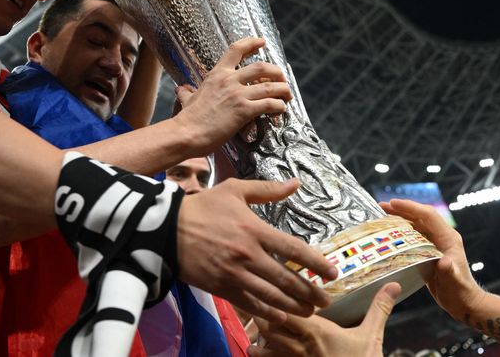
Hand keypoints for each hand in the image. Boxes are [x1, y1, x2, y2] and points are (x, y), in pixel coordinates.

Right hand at [173, 37, 291, 154]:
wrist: (186, 134)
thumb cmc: (187, 119)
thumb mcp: (187, 100)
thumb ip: (187, 93)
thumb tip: (181, 90)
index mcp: (217, 74)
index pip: (236, 49)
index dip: (251, 43)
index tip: (262, 42)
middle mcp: (229, 80)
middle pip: (262, 67)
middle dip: (277, 72)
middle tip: (282, 79)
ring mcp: (238, 95)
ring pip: (271, 86)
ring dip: (284, 90)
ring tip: (287, 96)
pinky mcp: (244, 111)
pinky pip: (270, 104)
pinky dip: (279, 106)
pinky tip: (281, 110)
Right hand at [176, 178, 336, 322]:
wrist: (166, 229)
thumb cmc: (203, 207)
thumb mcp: (234, 190)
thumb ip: (267, 189)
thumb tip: (295, 183)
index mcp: (254, 229)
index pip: (294, 249)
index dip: (317, 263)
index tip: (332, 273)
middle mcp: (248, 254)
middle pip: (287, 279)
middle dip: (311, 292)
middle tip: (326, 301)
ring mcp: (234, 274)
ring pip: (271, 296)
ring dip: (294, 306)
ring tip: (309, 311)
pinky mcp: (221, 287)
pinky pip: (249, 304)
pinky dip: (268, 313)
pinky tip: (281, 316)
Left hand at [250, 282, 400, 355]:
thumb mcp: (371, 336)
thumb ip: (379, 308)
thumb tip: (394, 284)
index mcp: (315, 330)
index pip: (285, 307)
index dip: (276, 297)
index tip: (276, 290)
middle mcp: (299, 346)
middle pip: (267, 324)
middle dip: (262, 314)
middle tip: (264, 307)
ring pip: (263, 347)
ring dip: (259, 337)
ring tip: (261, 331)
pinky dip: (262, 355)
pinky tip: (262, 350)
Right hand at [380, 199, 485, 318]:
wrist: (463, 302)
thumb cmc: (460, 292)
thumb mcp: (454, 281)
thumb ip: (448, 270)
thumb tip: (443, 261)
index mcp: (448, 238)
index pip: (428, 215)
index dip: (411, 207)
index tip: (393, 203)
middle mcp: (441, 236)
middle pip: (419, 216)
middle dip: (400, 209)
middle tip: (380, 206)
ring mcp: (434, 242)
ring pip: (414, 224)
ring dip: (398, 217)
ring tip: (380, 215)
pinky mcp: (427, 250)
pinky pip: (411, 235)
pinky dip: (399, 231)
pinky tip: (387, 233)